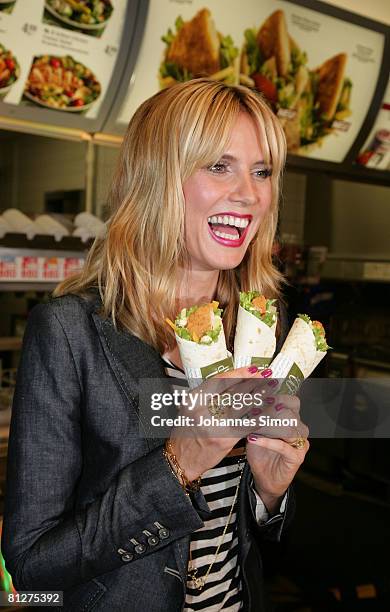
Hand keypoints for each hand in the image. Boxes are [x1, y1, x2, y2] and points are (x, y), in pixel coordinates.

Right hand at [169, 366, 269, 480]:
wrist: (181, 458)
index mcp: (193, 399)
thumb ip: (207, 395)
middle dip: (253, 381)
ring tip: (271, 388)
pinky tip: (269, 410)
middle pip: (233, 391)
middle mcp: (203, 410)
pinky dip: (260, 416)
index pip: (220, 380)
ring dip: (260, 395)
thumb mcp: (190, 408)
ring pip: (242, 405)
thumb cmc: (186, 432)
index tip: (252, 369)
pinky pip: (247, 424)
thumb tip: (233, 380)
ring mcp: (214, 425)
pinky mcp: (225, 438)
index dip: (239, 373)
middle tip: (266, 375)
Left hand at [246, 394, 308, 513]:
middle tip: (255, 405)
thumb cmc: (260, 451)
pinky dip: (267, 441)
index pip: (291, 400)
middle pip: (292, 410)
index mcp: (292, 418)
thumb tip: (244, 397)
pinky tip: (253, 438)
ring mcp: (300, 443)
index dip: (277, 394)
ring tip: (252, 421)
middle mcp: (299, 428)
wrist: (265, 478)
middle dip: (272, 406)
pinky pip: (284, 446)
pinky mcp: (297, 457)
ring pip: (290, 426)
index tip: (259, 392)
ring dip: (269, 422)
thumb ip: (255, 415)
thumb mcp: (255, 429)